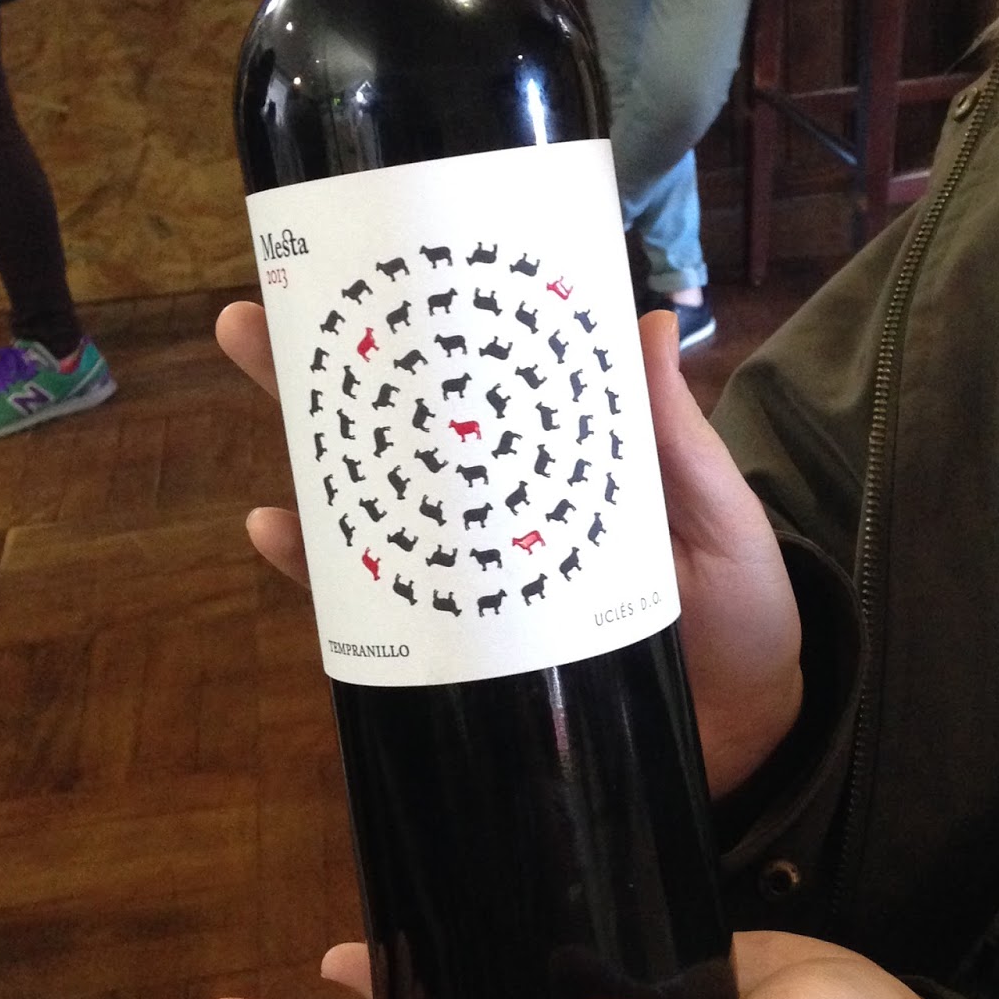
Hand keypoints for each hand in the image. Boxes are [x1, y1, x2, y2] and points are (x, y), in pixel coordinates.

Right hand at [215, 302, 802, 796]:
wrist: (745, 736)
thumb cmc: (739, 611)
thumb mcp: (718, 515)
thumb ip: (678, 439)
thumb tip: (648, 317)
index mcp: (562, 454)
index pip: (485, 376)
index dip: (427, 323)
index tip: (365, 262)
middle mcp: (503, 501)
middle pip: (406, 425)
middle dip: (330, 367)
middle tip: (253, 317)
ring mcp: (474, 570)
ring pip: (375, 499)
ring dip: (309, 450)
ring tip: (263, 396)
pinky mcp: (461, 647)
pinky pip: (378, 605)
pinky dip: (324, 571)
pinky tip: (277, 530)